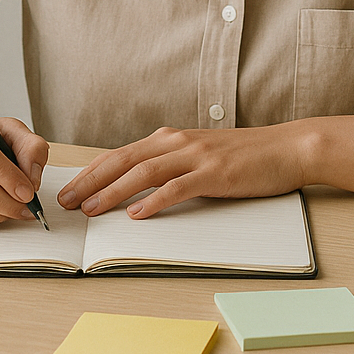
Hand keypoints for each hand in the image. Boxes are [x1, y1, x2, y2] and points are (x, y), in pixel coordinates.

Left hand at [56, 124, 312, 219]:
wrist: (287, 148)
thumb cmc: (245, 156)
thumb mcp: (200, 155)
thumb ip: (172, 166)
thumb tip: (138, 189)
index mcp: (171, 139)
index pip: (120, 154)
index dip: (91, 172)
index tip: (69, 189)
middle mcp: (178, 142)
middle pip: (123, 160)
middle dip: (91, 181)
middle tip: (66, 202)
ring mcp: (196, 156)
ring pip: (144, 172)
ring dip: (113, 191)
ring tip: (91, 209)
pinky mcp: (215, 173)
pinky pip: (178, 187)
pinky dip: (155, 200)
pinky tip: (137, 214)